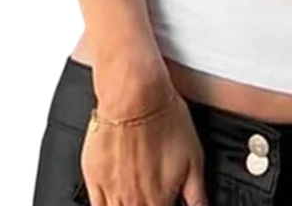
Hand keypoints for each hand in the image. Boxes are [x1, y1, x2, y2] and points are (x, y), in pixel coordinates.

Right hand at [80, 81, 207, 205]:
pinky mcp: (94, 180)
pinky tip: (117, 198)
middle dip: (150, 205)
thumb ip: (196, 194)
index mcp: (160, 198)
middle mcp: (134, 201)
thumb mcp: (195, 157)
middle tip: (154, 193)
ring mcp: (112, 193)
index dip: (168, 205)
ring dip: (131, 205)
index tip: (169, 200)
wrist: (135, 96)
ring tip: (140, 193)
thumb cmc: (165, 118)